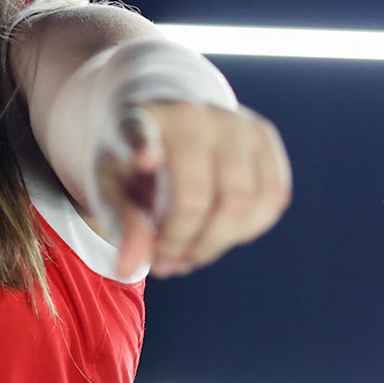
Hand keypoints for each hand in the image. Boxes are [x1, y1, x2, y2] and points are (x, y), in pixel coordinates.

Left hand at [90, 100, 290, 280]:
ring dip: (216, 243)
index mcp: (137, 119)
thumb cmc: (132, 165)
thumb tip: (128, 269)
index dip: (142, 145)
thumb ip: (122, 225)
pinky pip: (272, 196)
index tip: (144, 159)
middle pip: (197, 198)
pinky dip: (248, 229)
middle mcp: (189, 113)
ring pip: (243, 202)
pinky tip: (221, 232)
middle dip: (182, 244)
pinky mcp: (263, 133)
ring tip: (188, 254)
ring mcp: (232, 120)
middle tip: (165, 264)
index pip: (138, 131)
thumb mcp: (111, 191)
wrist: (168, 124)